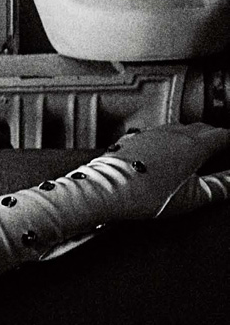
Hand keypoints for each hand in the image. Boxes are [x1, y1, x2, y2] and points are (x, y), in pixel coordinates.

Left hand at [95, 123, 229, 218]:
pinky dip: (164, 140)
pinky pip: (153, 134)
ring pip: (176, 128)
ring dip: (188, 135)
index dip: (229, 140)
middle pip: (200, 127)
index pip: (221, 135)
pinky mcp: (130, 139)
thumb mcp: (194, 196)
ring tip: (193, 147)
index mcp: (194, 145)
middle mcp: (172, 134)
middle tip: (219, 146)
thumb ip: (220, 186)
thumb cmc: (148, 195)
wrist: (107, 190)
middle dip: (212, 135)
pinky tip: (160, 151)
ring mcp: (149, 134)